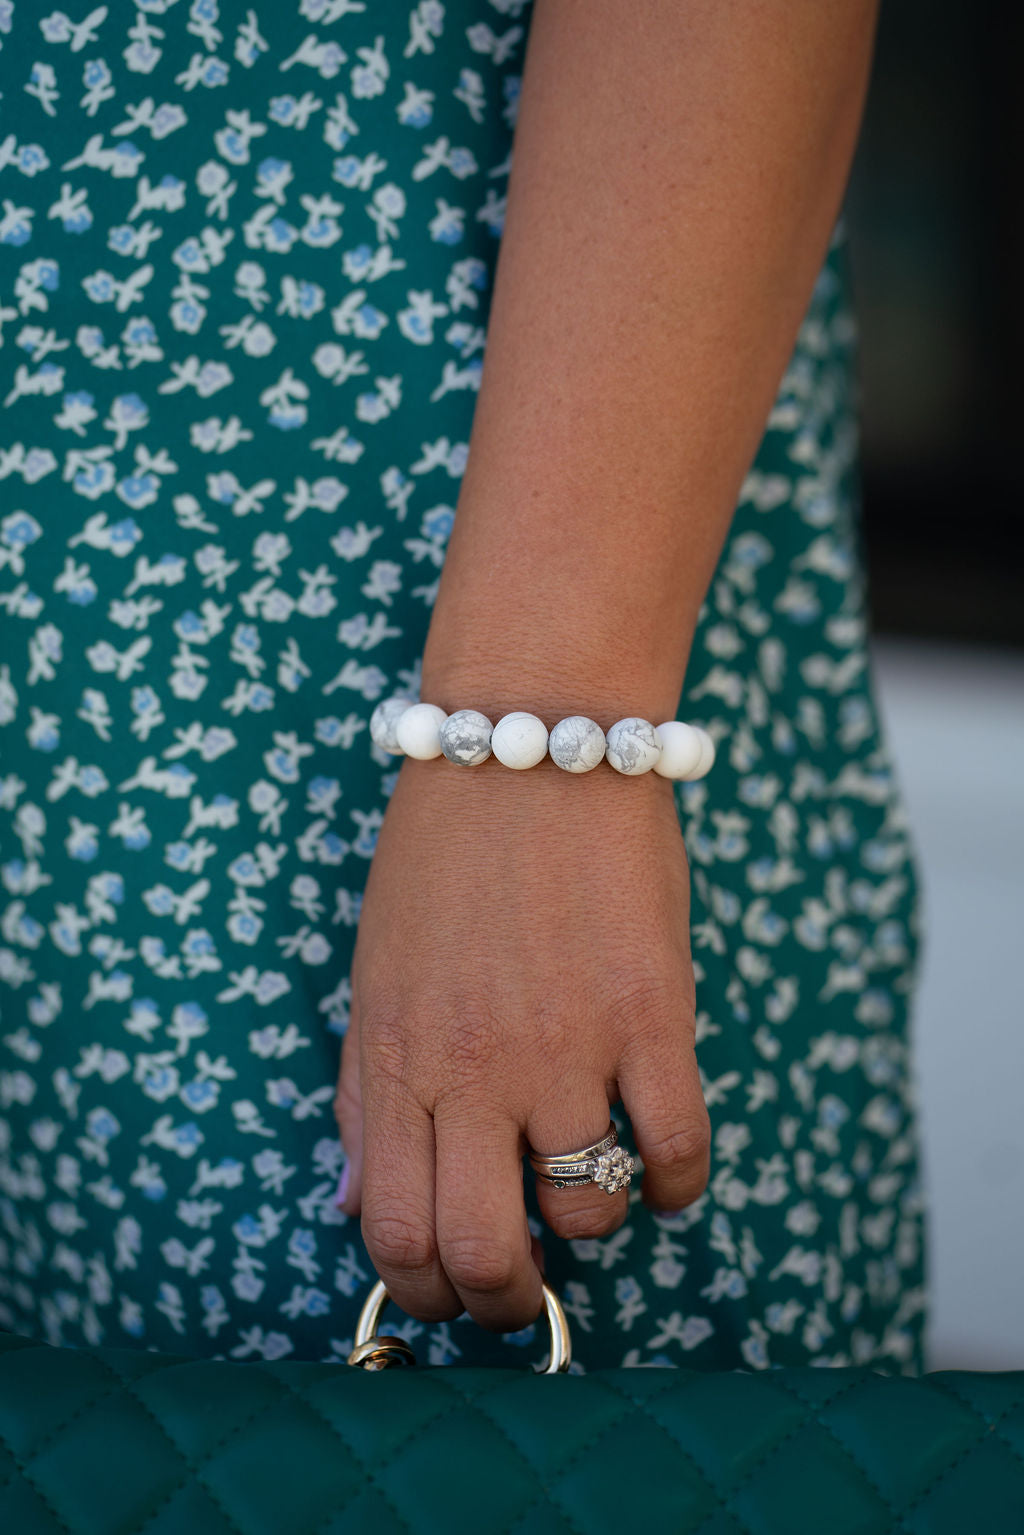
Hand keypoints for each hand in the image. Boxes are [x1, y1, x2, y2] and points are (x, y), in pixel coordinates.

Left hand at [333, 752, 710, 1332]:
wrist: (530, 740)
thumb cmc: (445, 853)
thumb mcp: (375, 971)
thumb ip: (362, 1091)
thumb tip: (354, 1204)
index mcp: (393, 1057)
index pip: (395, 1232)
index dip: (426, 1290)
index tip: (453, 1288)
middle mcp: (471, 1067)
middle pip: (482, 1254)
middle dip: (503, 1301)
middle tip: (525, 1286)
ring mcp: (565, 1043)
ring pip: (585, 1211)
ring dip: (589, 1219)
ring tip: (588, 1173)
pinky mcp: (651, 1014)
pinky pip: (679, 1151)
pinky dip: (675, 1186)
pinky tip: (661, 1164)